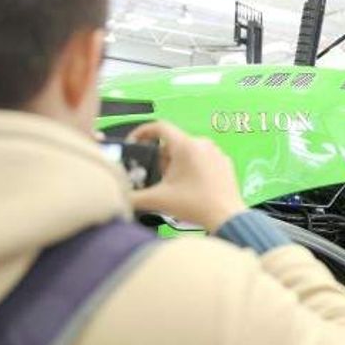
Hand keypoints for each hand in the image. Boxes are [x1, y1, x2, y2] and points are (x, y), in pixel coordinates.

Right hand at [126, 121, 246, 231]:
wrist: (226, 217)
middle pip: (172, 142)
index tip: (134, 142)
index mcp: (186, 145)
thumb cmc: (195, 205)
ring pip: (188, 150)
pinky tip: (190, 186)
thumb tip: (119, 197)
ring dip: (176, 163)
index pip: (159, 127)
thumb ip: (132, 197)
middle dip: (160, 157)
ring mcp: (216, 152)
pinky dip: (192, 167)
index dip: (142, 132)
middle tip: (157, 176)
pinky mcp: (225, 163)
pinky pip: (202, 158)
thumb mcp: (158, 200)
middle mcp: (202, 144)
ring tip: (174, 184)